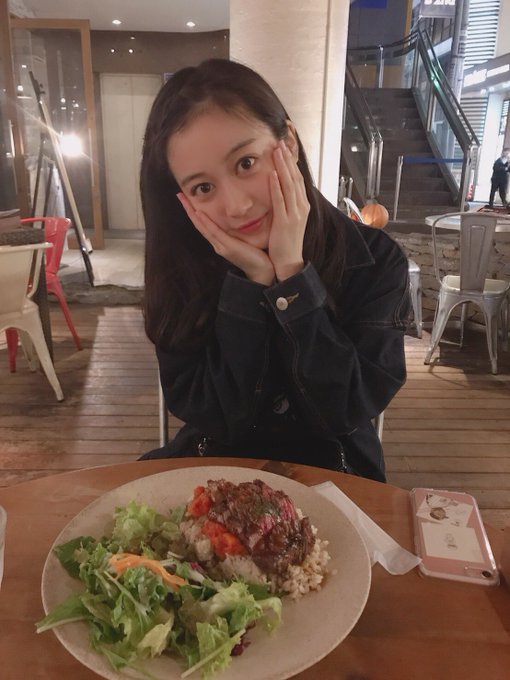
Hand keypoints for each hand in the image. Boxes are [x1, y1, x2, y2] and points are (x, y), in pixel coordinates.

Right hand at [177, 193, 274, 285]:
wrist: (262, 272)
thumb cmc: (256, 256)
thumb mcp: (244, 241)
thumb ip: (237, 232)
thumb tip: (236, 220)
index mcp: (220, 242)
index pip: (203, 224)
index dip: (194, 212)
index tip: (187, 198)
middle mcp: (217, 244)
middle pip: (199, 224)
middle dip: (188, 209)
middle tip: (179, 195)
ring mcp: (221, 246)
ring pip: (203, 227)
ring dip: (192, 213)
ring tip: (184, 200)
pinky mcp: (228, 247)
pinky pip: (215, 232)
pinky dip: (206, 223)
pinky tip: (199, 213)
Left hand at [268, 140, 309, 280]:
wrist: (290, 261)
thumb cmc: (287, 241)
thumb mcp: (290, 218)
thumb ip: (287, 202)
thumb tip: (280, 187)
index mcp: (302, 205)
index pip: (298, 177)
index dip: (292, 161)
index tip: (286, 145)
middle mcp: (301, 206)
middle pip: (295, 177)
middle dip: (288, 158)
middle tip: (281, 140)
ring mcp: (295, 214)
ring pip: (290, 185)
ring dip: (283, 167)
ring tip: (277, 151)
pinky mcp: (285, 222)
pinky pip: (281, 201)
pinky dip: (277, 187)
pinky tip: (272, 175)